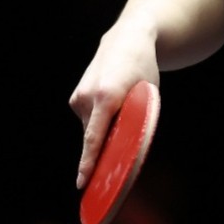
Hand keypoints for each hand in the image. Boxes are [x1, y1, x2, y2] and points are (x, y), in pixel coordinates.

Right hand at [68, 27, 159, 189]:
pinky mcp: (75, 98)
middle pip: (94, 137)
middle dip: (101, 154)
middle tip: (112, 168)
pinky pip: (89, 120)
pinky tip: (112, 107)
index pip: (95, 137)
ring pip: (91, 129)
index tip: (82, 182)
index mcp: (107, 96)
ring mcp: (79, 97)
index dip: (88, 162)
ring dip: (105, 132)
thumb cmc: (143, 70)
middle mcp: (88, 97)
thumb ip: (136, 119)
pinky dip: (100, 122)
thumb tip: (127, 150)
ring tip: (122, 112)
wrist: (127, 41)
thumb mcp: (147, 94)